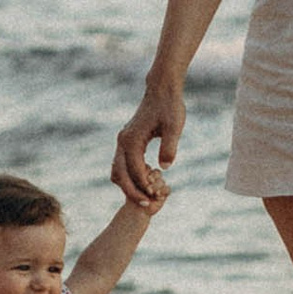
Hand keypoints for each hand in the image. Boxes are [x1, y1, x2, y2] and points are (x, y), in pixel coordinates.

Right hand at [112, 77, 182, 205]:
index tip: (155, 195)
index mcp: (132, 139)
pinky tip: (146, 182)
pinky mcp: (127, 141)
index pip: (133, 169)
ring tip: (147, 196)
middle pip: (119, 173)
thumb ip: (169, 147)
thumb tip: (165, 168)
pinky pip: (122, 164)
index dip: (143, 184)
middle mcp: (123, 141)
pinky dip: (130, 177)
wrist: (162, 90)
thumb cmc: (170, 107)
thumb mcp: (174, 126)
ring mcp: (123, 141)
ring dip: (129, 185)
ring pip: (117, 170)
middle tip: (148, 203)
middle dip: (132, 190)